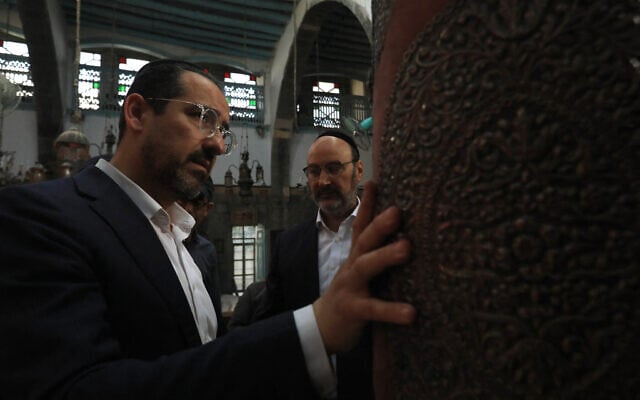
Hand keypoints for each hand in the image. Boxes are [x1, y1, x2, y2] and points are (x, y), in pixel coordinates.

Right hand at [312, 181, 415, 353]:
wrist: (323, 327)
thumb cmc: (352, 294)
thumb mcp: (362, 269)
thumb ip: (379, 253)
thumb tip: (408, 235)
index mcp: (357, 255)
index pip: (362, 225)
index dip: (368, 204)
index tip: (375, 181)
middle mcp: (352, 265)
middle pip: (365, 240)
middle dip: (380, 224)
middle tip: (397, 211)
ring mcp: (351, 286)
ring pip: (366, 266)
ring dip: (385, 255)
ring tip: (406, 248)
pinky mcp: (353, 309)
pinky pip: (373, 309)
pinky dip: (392, 310)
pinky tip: (411, 313)